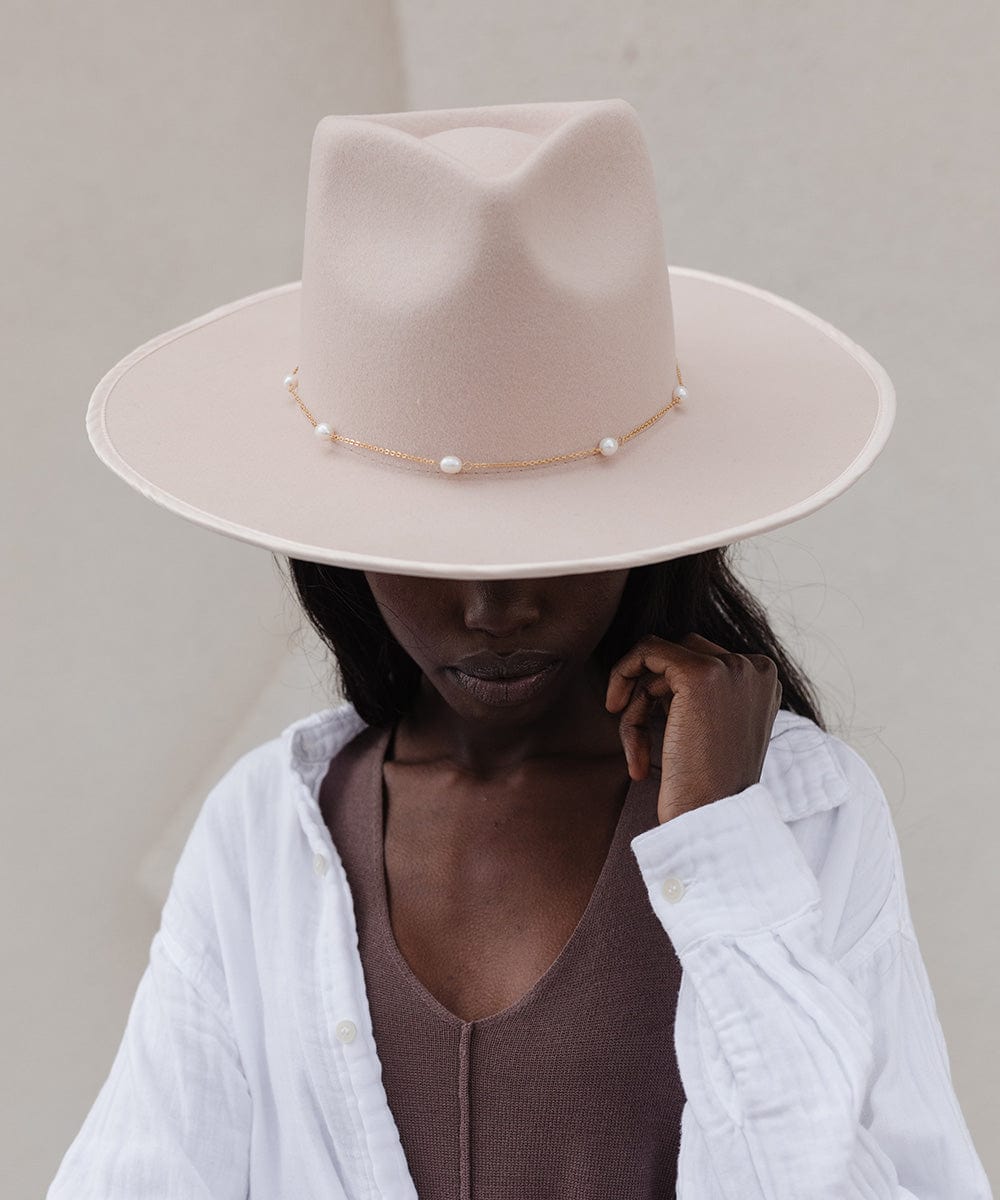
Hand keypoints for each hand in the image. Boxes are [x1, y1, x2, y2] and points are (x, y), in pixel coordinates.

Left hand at [605, 632, 782, 824]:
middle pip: (682, 656)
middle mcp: (756, 667)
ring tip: (638, 750)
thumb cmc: (706, 785)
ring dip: (639, 702)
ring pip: (661, 658)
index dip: (670, 694)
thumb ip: (702, 692)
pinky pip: (646, 650)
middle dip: (653, 694)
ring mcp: (732, 668)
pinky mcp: (700, 674)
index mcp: (764, 681)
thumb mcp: (715, 728)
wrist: (711, 818)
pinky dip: (623, 673)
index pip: (703, 661)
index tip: (656, 730)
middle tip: (640, 737)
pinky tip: (616, 711)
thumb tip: (655, 658)